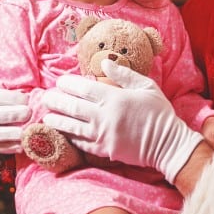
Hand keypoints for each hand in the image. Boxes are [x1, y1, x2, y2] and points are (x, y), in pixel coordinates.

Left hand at [41, 60, 204, 182]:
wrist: (168, 144)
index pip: (84, 89)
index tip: (59, 82)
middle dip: (56, 101)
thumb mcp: (146, 86)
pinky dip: (70, 137)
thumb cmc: (159, 112)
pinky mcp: (105, 150)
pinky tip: (62, 132)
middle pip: (73, 107)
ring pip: (73, 127)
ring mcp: (104, 135)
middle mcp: (105, 117)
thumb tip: (103, 63)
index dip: (69, 84)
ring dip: (57, 120)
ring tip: (46, 116)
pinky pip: (82, 143)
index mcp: (115, 98)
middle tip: (45, 97)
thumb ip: (123, 74)